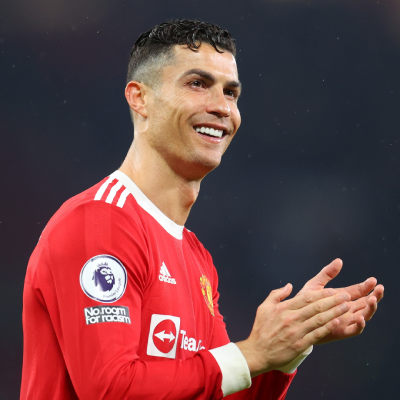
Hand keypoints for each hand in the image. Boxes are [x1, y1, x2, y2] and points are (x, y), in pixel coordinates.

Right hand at [236, 284, 350, 376]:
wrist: (258, 352)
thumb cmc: (261, 329)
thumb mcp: (264, 307)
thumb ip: (276, 294)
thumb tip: (290, 286)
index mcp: (283, 308)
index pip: (306, 298)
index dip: (322, 294)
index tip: (333, 290)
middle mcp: (291, 318)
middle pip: (316, 307)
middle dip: (333, 301)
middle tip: (346, 296)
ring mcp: (296, 332)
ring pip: (319, 320)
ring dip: (335, 312)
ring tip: (347, 307)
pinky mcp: (300, 344)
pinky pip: (317, 334)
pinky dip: (328, 327)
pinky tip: (337, 322)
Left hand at [296, 258, 383, 343]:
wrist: (296, 320)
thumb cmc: (305, 302)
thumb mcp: (315, 285)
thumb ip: (327, 274)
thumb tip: (339, 260)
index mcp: (341, 298)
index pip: (358, 291)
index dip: (366, 286)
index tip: (372, 280)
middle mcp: (346, 310)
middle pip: (365, 303)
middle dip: (374, 296)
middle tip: (379, 288)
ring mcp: (345, 321)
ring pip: (364, 316)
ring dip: (370, 309)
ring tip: (373, 300)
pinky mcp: (340, 331)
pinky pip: (354, 330)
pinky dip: (359, 325)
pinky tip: (361, 318)